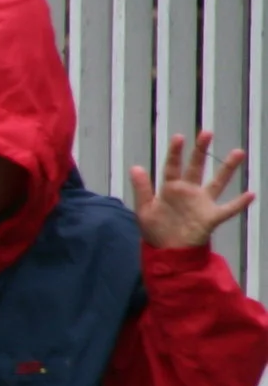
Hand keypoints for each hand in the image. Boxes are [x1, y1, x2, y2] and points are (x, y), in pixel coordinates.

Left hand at [131, 131, 253, 248]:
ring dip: (227, 168)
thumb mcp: (144, 210)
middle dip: (200, 151)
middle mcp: (188, 192)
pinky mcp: (211, 217)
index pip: (172, 167)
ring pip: (217, 182)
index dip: (175, 152)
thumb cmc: (156, 230)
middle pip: (196, 167)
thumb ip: (141, 189)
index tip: (179, 137)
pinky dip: (239, 203)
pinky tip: (250, 194)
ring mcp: (202, 203)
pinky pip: (228, 209)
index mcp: (170, 189)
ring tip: (238, 152)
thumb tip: (135, 167)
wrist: (167, 253)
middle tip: (206, 132)